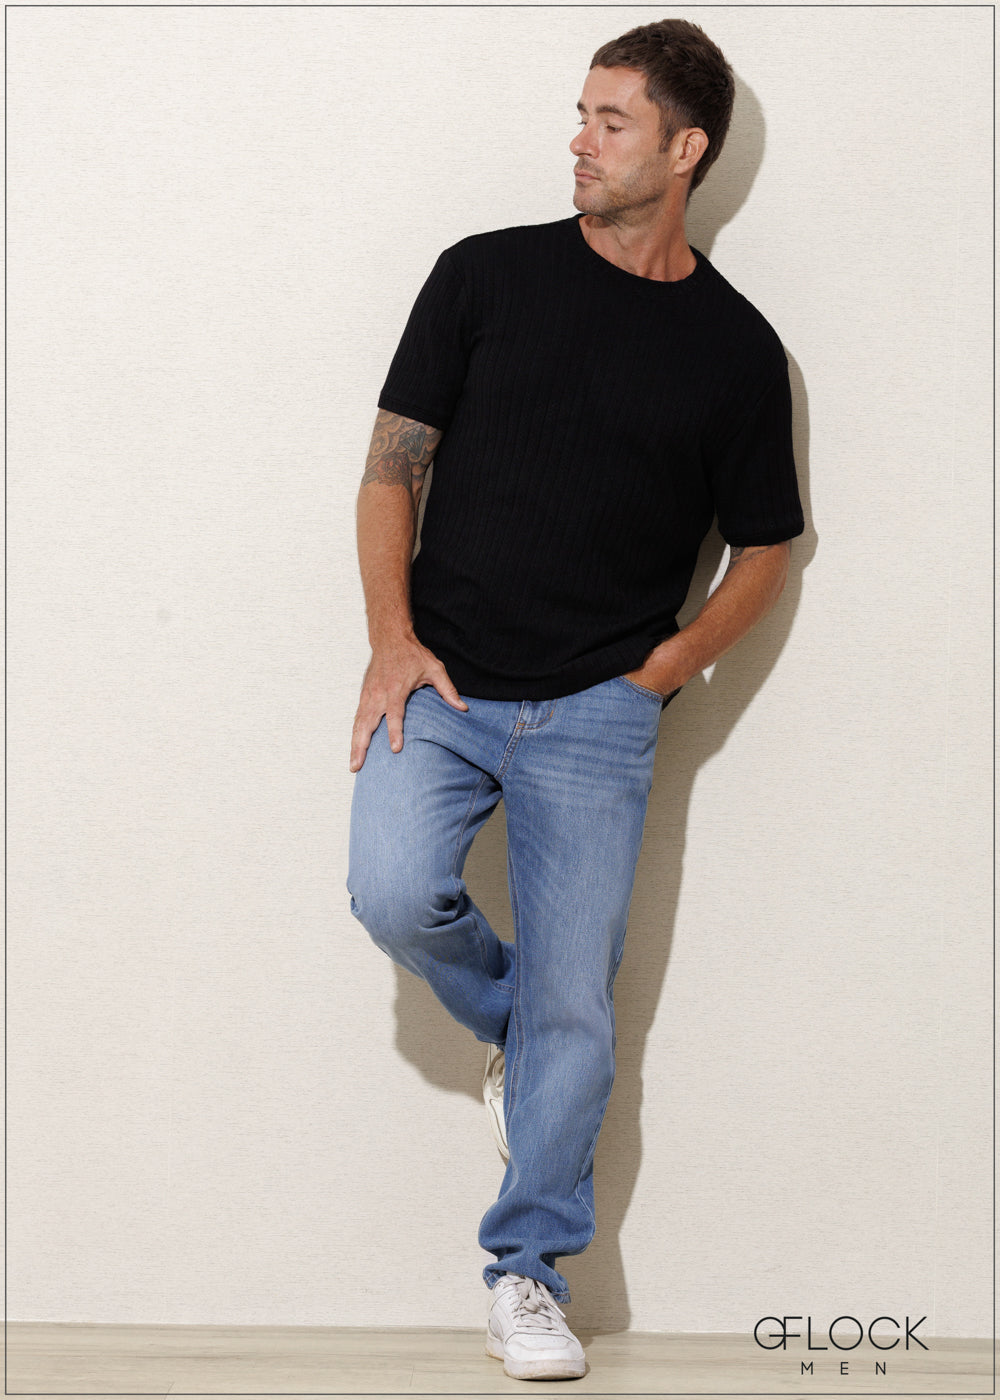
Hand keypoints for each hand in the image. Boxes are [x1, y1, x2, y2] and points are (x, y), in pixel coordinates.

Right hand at [349, 636, 467, 771]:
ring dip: (355, 744)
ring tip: (354, 764)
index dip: (395, 731)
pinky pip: (357, 718)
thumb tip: (463, 708)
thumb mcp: (434, 668)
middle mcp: (379, 694)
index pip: (394, 713)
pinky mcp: (364, 695)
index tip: (395, 748)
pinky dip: (355, 733)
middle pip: (368, 723)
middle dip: (362, 745)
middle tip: (359, 766)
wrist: (390, 639)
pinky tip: (354, 748)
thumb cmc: (413, 654)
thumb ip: (447, 689)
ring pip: (359, 723)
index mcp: (396, 688)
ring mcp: (369, 695)